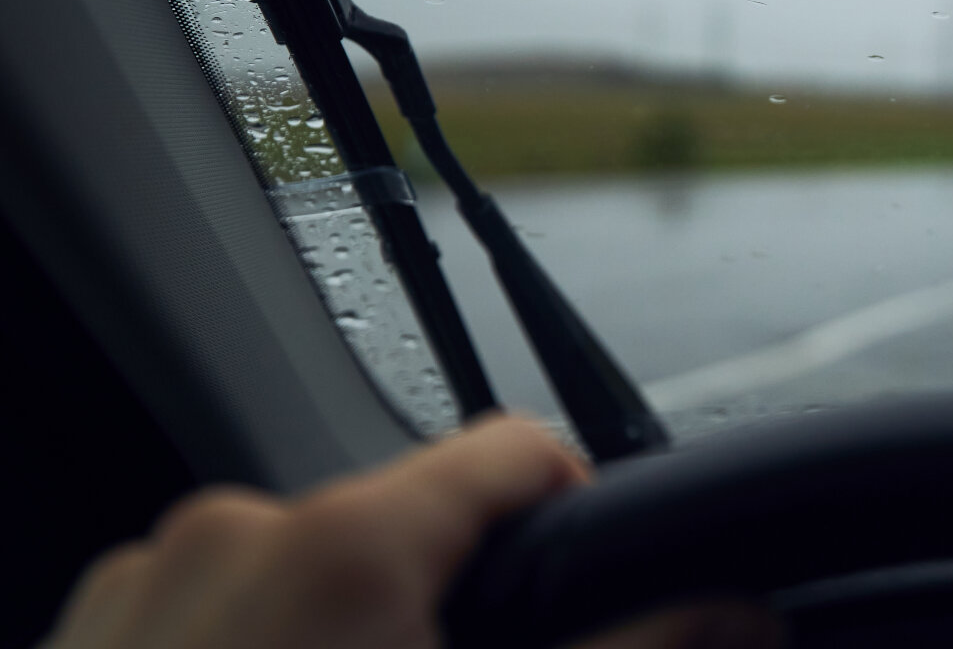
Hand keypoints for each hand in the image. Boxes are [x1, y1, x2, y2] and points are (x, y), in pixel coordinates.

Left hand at [37, 415, 779, 648]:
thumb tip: (740, 617)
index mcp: (343, 545)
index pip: (515, 455)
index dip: (578, 514)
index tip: (589, 586)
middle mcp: (229, 537)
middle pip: (407, 528)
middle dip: (450, 611)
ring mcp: (135, 590)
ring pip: (305, 578)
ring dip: (346, 643)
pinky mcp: (80, 644)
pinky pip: (208, 618)